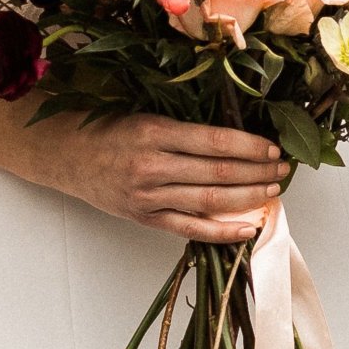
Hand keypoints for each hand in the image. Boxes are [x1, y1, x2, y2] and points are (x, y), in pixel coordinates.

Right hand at [42, 115, 289, 244]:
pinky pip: (189, 228)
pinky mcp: (145, 218)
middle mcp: (152, 165)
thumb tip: (237, 138)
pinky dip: (221, 231)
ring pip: (209, 200)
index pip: (215, 142)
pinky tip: (248, 228)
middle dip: (258, 172)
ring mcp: (148, 195)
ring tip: (273, 193)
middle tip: (283, 171)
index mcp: (154, 131)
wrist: (65, 155)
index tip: (273, 148)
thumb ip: (185, 129)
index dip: (250, 147)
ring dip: (248, 198)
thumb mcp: (146, 116)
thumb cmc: (109, 131)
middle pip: (218, 172)